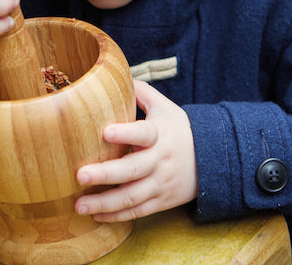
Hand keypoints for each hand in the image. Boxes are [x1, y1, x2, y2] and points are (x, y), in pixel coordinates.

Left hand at [74, 80, 197, 221]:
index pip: (143, 133)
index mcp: (160, 134)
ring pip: (133, 196)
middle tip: (80, 176)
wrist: (212, 160)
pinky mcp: (161, 200)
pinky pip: (138, 211)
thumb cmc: (180, 129)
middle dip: (106, 174)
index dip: (126, 133)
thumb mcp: (165, 107)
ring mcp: (160, 183)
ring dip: (105, 203)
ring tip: (78, 205)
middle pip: (133, 170)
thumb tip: (118, 74)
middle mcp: (160, 160)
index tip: (105, 132)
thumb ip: (141, 92)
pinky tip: (95, 215)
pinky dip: (117, 216)